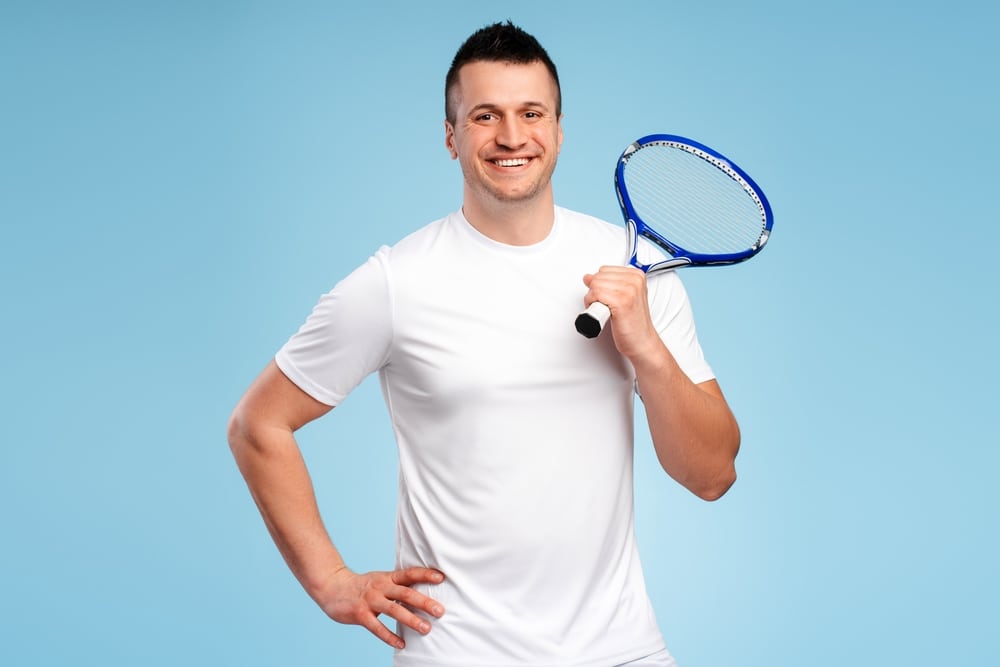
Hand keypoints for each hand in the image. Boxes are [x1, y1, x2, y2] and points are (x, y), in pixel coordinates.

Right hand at [317, 566, 445, 648]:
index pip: (409, 574)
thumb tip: (421, 596)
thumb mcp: (380, 580)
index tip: (441, 577)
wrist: (332, 587)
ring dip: (411, 620)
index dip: (425, 574)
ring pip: (394, 610)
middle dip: (424, 602)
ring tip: (426, 629)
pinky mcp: (360, 614)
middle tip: (440, 611)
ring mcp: (370, 600)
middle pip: (405, 593)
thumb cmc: (362, 586)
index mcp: (387, 578)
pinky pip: (377, 627)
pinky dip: (389, 636)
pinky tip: (401, 644)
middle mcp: (380, 587)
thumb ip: (397, 587)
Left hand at [582, 266, 659, 358]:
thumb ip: (609, 284)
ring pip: (594, 285)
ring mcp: (629, 290)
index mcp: (637, 275)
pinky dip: (592, 305)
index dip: (599, 285)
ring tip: (605, 310)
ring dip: (592, 300)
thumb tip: (588, 277)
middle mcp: (634, 280)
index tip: (607, 297)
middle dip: (595, 292)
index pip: (604, 270)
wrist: (642, 342)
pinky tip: (603, 313)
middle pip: (598, 277)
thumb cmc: (634, 323)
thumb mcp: (624, 297)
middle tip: (605, 306)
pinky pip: (595, 295)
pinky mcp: (621, 301)